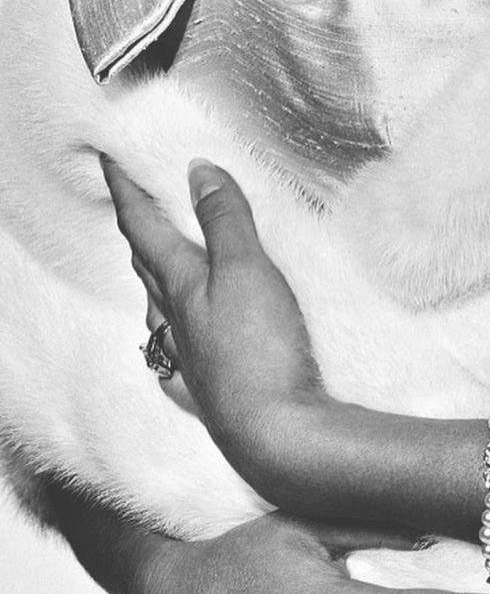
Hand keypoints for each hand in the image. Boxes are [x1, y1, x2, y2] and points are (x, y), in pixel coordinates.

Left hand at [102, 155, 323, 481]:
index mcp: (179, 284)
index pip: (142, 227)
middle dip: (137, 230)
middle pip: (145, 265)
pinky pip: (176, 345)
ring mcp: (188, 354)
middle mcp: (173, 319)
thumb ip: (224, 219)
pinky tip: (177, 337)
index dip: (125, 191)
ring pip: (158, 306)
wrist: (276, 433)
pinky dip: (172, 324)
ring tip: (158, 261)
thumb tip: (197, 171)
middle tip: (136, 204)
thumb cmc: (259, 350)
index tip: (109, 160)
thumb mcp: (245, 269)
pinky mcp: (208, 383)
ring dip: (153, 275)